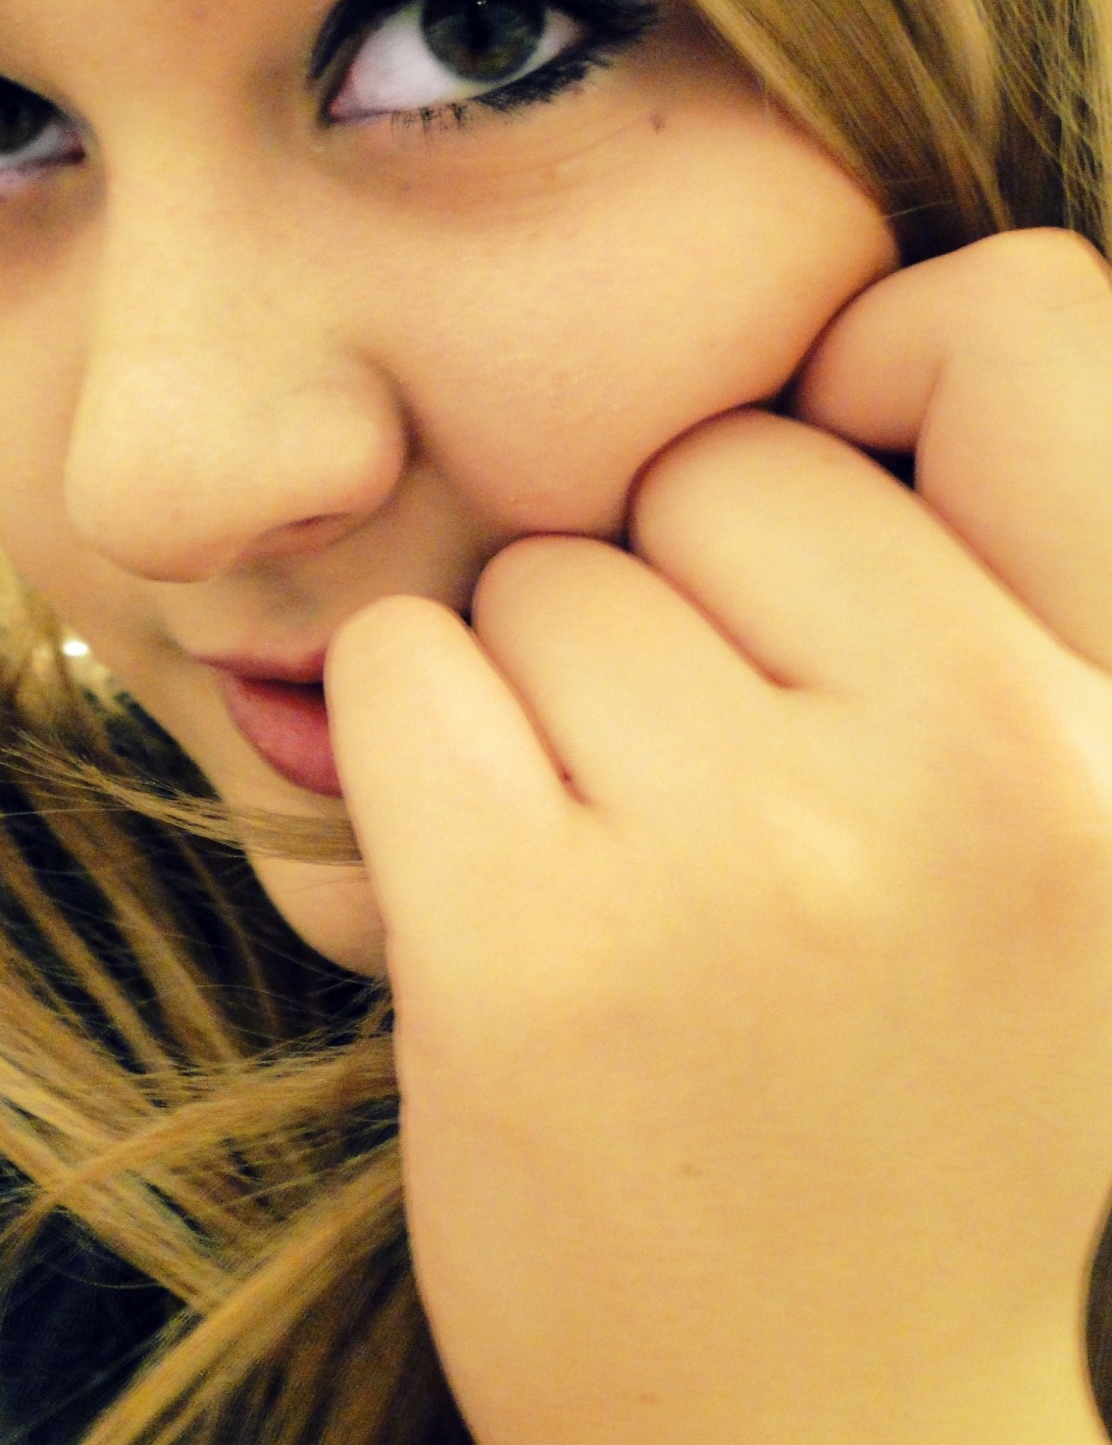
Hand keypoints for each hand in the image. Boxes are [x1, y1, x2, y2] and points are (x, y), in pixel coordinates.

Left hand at [327, 229, 1111, 1444]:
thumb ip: (992, 627)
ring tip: (630, 875)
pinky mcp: (538, 957)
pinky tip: (501, 895)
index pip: (1017, 321)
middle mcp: (988, 769)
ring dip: (551, 698)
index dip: (878, 367)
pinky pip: (409, 676)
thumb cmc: (957, 1132)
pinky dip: (422, 760)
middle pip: (722, 467)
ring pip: (547, 580)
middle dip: (687, 590)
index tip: (806, 508)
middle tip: (715, 783)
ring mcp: (757, 861)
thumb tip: (825, 384)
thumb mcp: (1074, 856)